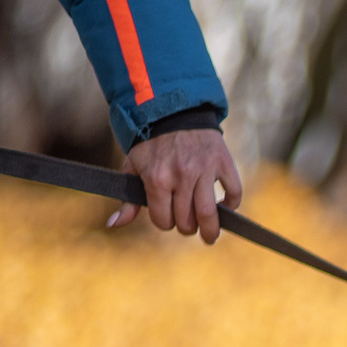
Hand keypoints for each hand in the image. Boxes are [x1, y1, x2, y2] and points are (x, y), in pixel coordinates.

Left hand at [111, 128, 242, 244]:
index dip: (165, 223)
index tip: (167, 219)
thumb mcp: (133, 168)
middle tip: (188, 225)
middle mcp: (181, 176)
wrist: (173, 111)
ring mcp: (204, 169)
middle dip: (187, 228)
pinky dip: (231, 205)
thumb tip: (113, 225)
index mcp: (157, 179)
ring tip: (209, 234)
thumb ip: (128, 199)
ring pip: (210, 214)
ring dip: (210, 230)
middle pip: (187, 221)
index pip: (163, 220)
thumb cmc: (150, 144)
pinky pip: (234, 193)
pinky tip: (225, 207)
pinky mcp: (223, 162)